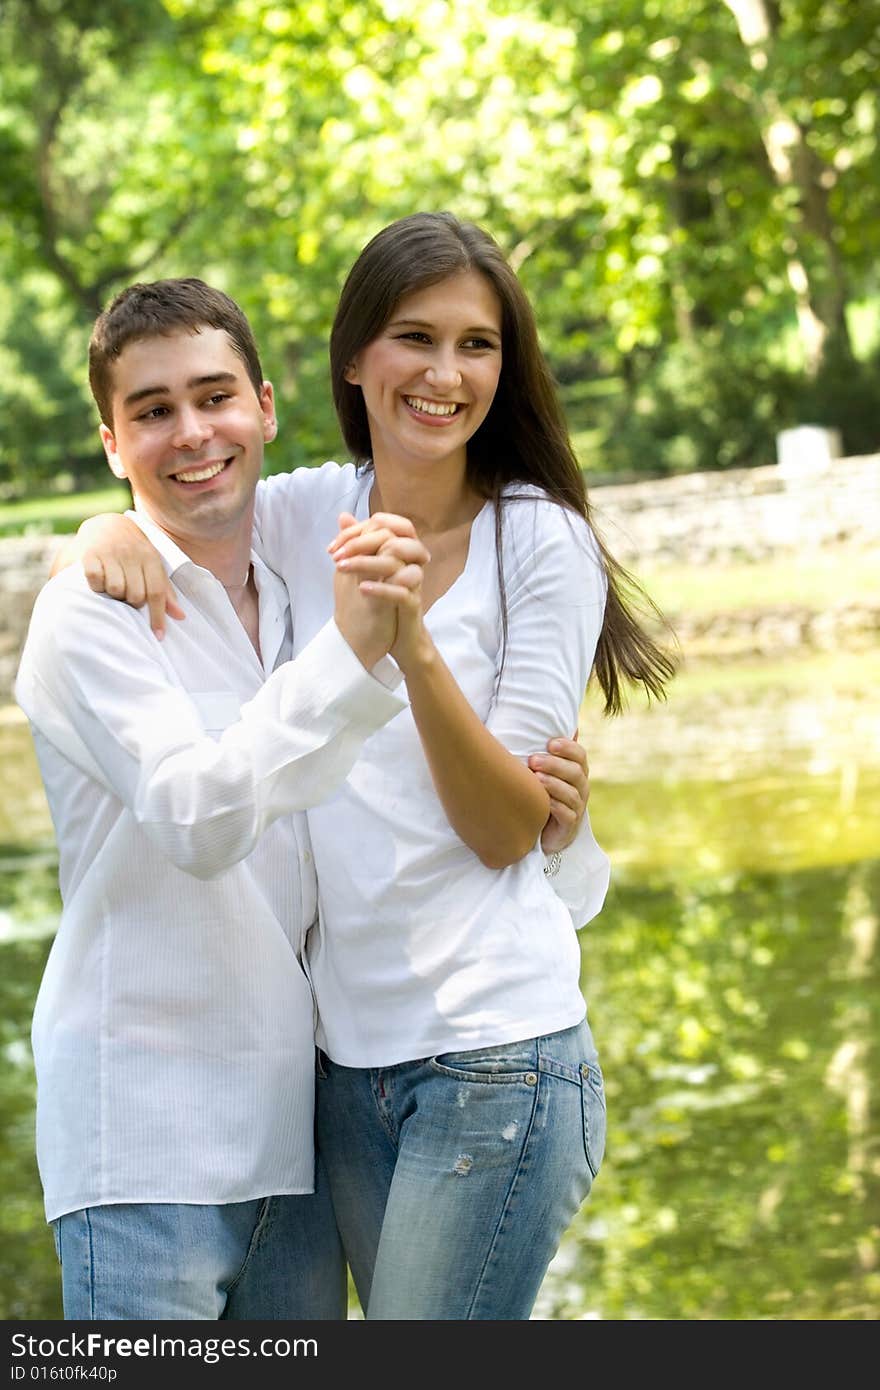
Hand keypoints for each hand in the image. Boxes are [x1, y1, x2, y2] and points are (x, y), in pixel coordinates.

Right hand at [78, 515, 183, 637]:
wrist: (106, 523)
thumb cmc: (134, 553)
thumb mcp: (153, 566)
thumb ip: (165, 591)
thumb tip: (180, 617)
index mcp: (150, 558)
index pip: (157, 592)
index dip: (158, 616)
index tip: (158, 636)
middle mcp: (131, 554)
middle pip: (135, 595)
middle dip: (132, 602)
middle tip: (126, 596)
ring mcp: (110, 553)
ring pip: (115, 589)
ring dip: (113, 595)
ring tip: (113, 586)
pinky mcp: (90, 554)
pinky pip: (95, 579)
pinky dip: (96, 585)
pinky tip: (98, 581)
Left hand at [331, 512, 428, 669]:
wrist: (394, 639)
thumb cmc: (380, 603)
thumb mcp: (362, 570)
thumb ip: (357, 543)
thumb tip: (343, 515)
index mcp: (399, 551)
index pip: (384, 525)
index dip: (356, 531)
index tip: (332, 548)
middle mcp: (409, 562)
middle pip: (392, 538)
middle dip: (360, 543)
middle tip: (336, 557)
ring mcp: (412, 583)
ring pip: (397, 561)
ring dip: (366, 562)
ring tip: (342, 568)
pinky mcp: (412, 604)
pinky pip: (402, 591)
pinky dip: (380, 589)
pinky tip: (362, 589)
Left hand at [532, 733, 589, 853]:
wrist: (541, 830)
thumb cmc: (540, 793)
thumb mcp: (541, 770)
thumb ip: (545, 751)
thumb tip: (549, 726)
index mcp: (576, 770)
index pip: (579, 755)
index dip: (568, 748)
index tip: (550, 743)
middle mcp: (580, 787)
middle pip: (575, 772)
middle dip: (554, 764)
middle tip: (533, 761)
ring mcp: (577, 806)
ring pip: (571, 793)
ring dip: (554, 784)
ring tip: (536, 779)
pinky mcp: (570, 825)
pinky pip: (567, 814)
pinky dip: (556, 806)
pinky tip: (543, 801)